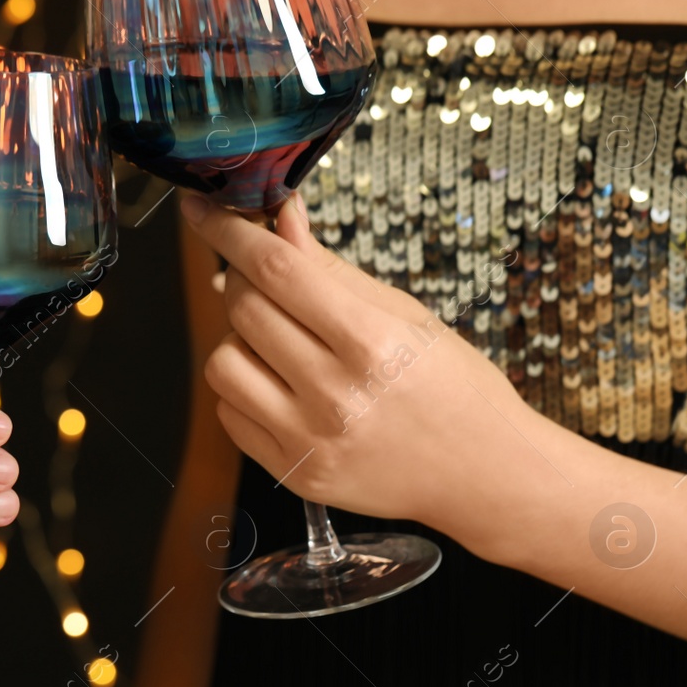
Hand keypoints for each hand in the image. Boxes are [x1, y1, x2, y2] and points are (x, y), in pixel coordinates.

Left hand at [182, 191, 553, 533]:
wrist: (482, 475)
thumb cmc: (453, 389)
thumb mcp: (405, 315)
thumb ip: (331, 270)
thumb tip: (280, 218)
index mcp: (371, 343)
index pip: (276, 270)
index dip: (230, 232)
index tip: (204, 210)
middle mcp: (335, 395)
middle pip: (243, 310)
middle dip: (241, 280)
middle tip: (265, 280)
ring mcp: (309, 440)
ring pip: (222, 362)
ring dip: (238, 339)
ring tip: (280, 342)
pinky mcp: (293, 474)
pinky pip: (230, 412)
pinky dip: (244, 388)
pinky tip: (280, 383)